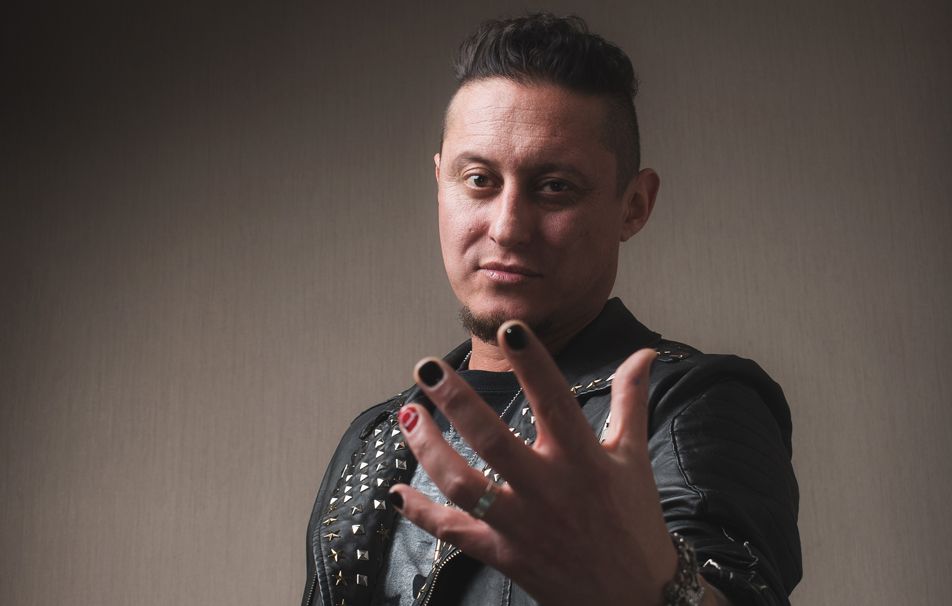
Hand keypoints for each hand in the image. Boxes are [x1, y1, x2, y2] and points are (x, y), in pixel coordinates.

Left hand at [388, 320, 679, 605]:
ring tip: (409, 414)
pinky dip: (422, 514)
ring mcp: (522, 524)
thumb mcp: (633, 457)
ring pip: (464, 485)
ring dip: (430, 450)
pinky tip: (397, 492)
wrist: (635, 597)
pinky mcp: (504, 554)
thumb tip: (644, 354)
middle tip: (428, 368)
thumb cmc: (634, 521)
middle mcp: (549, 489)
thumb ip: (631, 400)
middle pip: (493, 441)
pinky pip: (455, 533)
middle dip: (457, 402)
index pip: (555, 402)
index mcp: (584, 459)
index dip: (533, 365)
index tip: (510, 330)